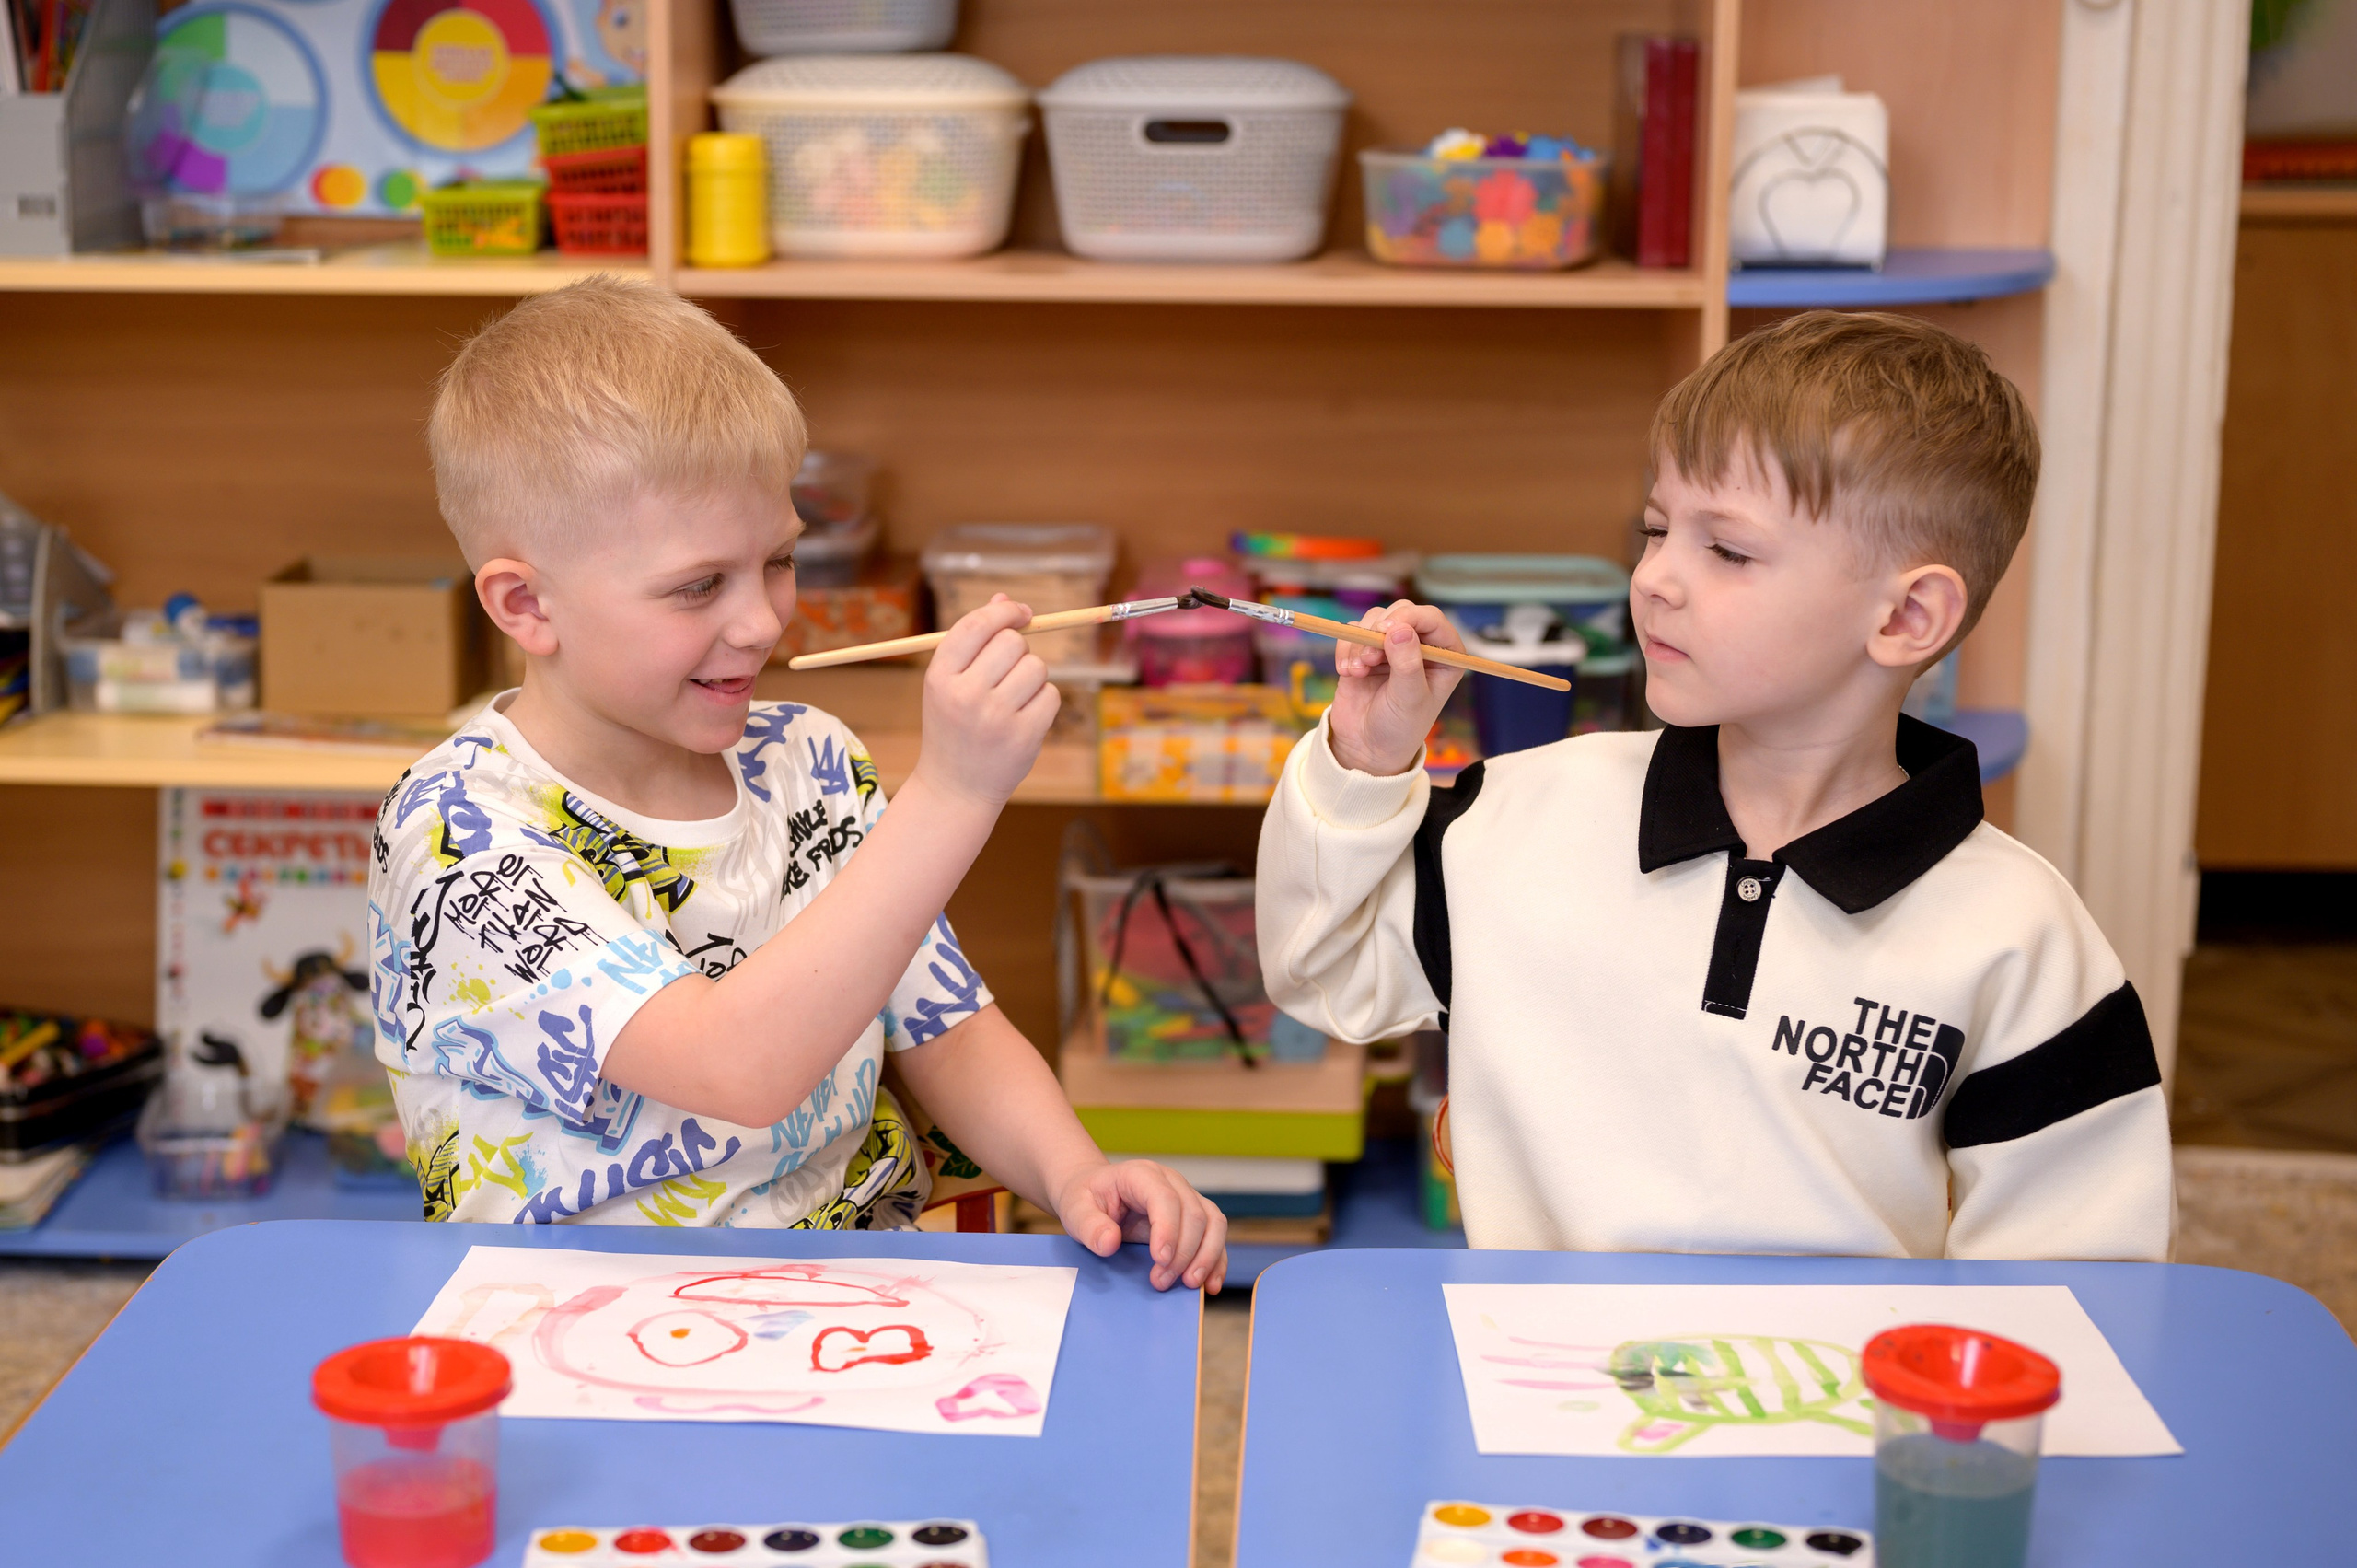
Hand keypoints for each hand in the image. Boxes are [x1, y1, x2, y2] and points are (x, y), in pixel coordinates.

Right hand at [914, 595, 1060, 808]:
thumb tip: (1005, 600)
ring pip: (1036, 667)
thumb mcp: (950, 683)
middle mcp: (965, 695)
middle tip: (1008, 671)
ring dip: (1032, 677)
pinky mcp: (1024, 737)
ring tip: (1013, 699)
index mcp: (940, 676)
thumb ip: (974, 640)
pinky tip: (1024, 717)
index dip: (1004, 612)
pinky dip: (1044, 701)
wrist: (955, 788)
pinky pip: (1051, 695)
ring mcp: (996, 718)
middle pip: (1012, 642)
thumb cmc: (953, 726)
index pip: (977, 625)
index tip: (1021, 613)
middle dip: (1018, 649)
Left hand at [1052, 1158, 1229, 1292]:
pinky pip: (1215, 1235)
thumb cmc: (1086, 1199)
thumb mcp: (1075, 1210)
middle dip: (1184, 1253)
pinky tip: (1211, 1284)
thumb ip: (1089, 1226)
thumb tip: (1109, 1243)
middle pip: (1194, 1214)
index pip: (1165, 1198)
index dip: (1168, 1229)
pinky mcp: (1194, 1216)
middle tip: (1161, 1282)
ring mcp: (1187, 1197)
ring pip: (1213, 1223)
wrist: (1094, 1192)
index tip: (1160, 1259)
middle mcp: (1171, 1182)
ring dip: (1206, 1257)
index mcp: (1141, 1175)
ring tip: (1190, 1285)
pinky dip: (1217, 1260)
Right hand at [1326, 599, 1464, 775]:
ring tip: (1358, 671)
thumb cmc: (1399, 727)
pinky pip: (1352, 632)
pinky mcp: (1365, 650)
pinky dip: (1346, 649)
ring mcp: (1391, 647)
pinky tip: (1348, 672)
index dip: (1409, 617)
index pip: (1430, 618)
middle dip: (1380, 630)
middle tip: (1369, 658)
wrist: (1366, 747)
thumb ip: (1408, 664)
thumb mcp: (1409, 699)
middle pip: (1401, 612)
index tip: (1387, 630)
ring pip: (1374, 619)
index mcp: (1444, 655)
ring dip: (1360, 643)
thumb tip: (1400, 628)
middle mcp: (1420, 646)